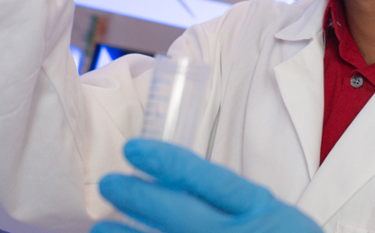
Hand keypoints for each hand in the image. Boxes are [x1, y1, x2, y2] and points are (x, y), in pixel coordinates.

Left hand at [93, 139, 322, 232]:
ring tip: (101, 226)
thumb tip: (172, 182)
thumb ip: (232, 200)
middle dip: (137, 196)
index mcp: (258, 209)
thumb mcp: (273, 213)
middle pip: (177, 213)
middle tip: (108, 183)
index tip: (132, 150)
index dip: (166, 162)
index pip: (207, 178)